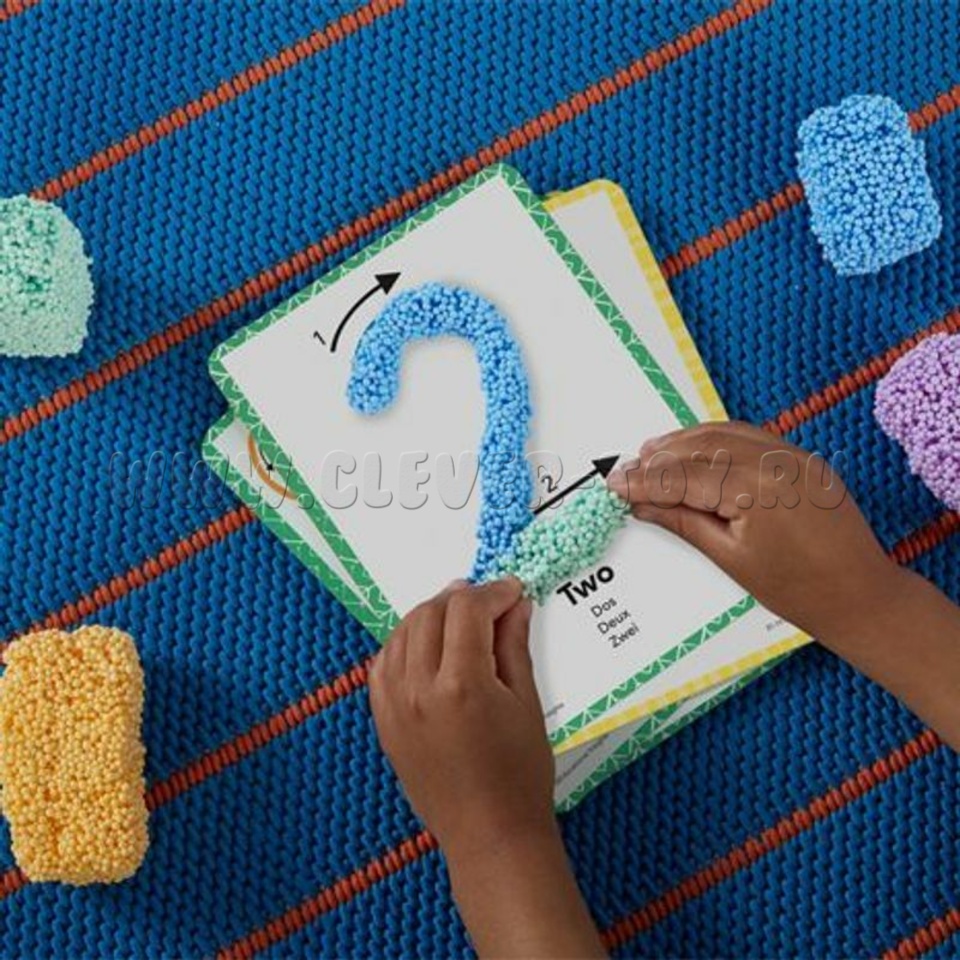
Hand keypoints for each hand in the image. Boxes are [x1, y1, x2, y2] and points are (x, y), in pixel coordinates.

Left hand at [370, 578, 605, 957]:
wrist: (489, 835)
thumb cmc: (520, 774)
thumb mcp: (526, 703)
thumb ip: (513, 646)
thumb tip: (515, 605)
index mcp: (461, 683)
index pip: (468, 610)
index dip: (493, 592)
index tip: (512, 591)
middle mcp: (418, 688)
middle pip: (430, 614)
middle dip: (461, 598)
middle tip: (489, 600)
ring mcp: (393, 705)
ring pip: (402, 633)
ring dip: (431, 615)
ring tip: (459, 617)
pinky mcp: (382, 721)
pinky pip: (383, 664)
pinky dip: (403, 644)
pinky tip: (425, 645)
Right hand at [607, 421, 904, 641]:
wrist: (861, 595)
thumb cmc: (799, 589)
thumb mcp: (731, 558)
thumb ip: (684, 521)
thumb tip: (642, 505)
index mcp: (755, 489)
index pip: (684, 477)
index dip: (645, 480)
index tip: (615, 483)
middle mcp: (774, 461)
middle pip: (700, 448)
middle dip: (659, 457)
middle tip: (626, 469)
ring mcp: (792, 455)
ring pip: (724, 434)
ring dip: (684, 442)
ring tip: (652, 452)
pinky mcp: (803, 458)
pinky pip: (751, 437)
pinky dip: (717, 440)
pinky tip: (696, 449)